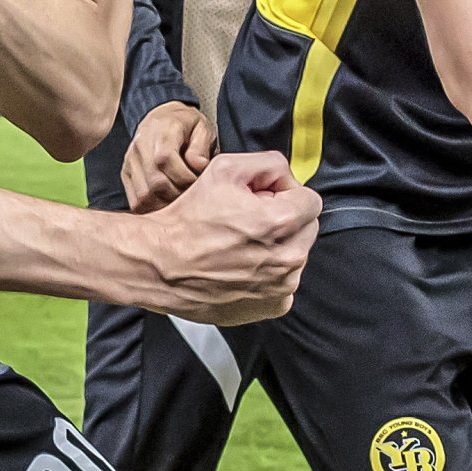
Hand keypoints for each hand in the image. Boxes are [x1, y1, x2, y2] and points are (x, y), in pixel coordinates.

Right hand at [122, 102, 215, 212]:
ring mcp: (130, 161)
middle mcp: (140, 146)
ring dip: (165, 203)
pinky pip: (136, 201)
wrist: (163, 118)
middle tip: (191, 193)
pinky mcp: (126, 174)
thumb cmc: (186, 126)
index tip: (197, 179)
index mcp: (161, 132)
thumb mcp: (202, 128)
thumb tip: (197, 167)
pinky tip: (166, 202)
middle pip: (154, 182)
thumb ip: (201, 147)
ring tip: (180, 198)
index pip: (164, 160)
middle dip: (177, 194)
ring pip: (144, 196)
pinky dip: (153, 207)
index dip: (184, 176)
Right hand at [139, 150, 318, 324]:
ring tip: (241, 244)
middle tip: (249, 219)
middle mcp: (288, 258)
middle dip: (285, 219)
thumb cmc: (188, 221)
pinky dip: (269, 274)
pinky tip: (242, 266)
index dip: (285, 193)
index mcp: (282, 221)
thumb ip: (268, 164)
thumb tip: (286, 176)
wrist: (161, 265)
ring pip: (296, 255)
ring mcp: (281, 286)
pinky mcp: (271, 306)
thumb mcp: (225, 169)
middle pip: (306, 228)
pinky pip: (284, 282)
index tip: (265, 198)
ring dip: (278, 247)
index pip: (310, 200)